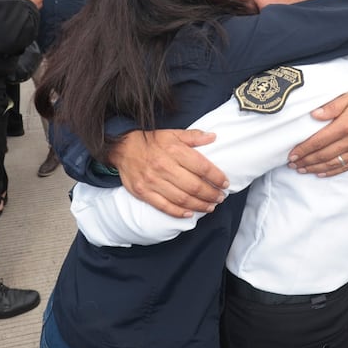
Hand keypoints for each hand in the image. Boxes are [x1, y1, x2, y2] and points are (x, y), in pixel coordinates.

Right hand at [108, 129, 228, 217]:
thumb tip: (213, 137)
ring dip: (200, 205)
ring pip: (182, 199)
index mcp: (174, 151)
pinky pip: (164, 206)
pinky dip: (179, 212)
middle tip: (220, 197)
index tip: (225, 183)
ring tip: (210, 206)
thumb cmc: (151, 141)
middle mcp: (164, 167)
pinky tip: (190, 213)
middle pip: (194, 186)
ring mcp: (153, 181)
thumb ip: (193, 136)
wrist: (122, 148)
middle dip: (211, 194)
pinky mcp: (144, 192)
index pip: (202, 167)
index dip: (217, 177)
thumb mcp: (172, 134)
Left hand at [287, 87, 347, 176]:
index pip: (319, 141)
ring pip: (333, 163)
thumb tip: (314, 115)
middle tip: (292, 165)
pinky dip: (333, 172)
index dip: (303, 149)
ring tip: (302, 170)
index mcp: (346, 125)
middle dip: (306, 161)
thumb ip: (331, 107)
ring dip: (316, 168)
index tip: (292, 154)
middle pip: (323, 155)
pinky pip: (346, 166)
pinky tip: (321, 173)